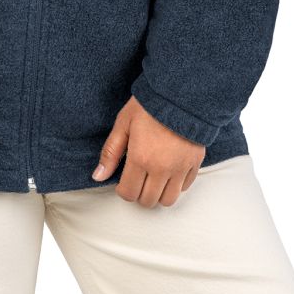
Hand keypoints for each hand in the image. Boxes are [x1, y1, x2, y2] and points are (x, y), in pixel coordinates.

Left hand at [91, 96, 205, 207]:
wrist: (180, 92)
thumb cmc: (149, 105)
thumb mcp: (123, 123)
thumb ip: (111, 152)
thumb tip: (98, 176)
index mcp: (140, 159)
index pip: (129, 193)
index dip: (122, 189)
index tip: (122, 180)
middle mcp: (162, 169)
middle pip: (148, 200)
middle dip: (139, 193)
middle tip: (137, 177)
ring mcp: (180, 168)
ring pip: (168, 200)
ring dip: (158, 193)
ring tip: (153, 177)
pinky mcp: (195, 163)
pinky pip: (185, 187)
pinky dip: (176, 184)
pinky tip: (169, 170)